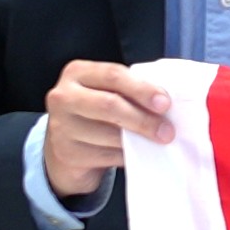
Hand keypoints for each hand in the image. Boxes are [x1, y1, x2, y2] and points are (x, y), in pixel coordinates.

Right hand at [40, 56, 178, 205]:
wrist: (66, 146)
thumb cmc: (95, 113)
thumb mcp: (106, 92)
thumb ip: (128, 91)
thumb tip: (165, 104)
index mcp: (77, 73)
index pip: (113, 75)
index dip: (142, 89)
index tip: (165, 103)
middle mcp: (63, 97)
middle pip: (109, 104)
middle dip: (143, 118)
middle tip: (167, 131)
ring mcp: (62, 127)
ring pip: (110, 134)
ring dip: (139, 141)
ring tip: (156, 143)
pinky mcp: (67, 154)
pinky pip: (106, 156)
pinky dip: (127, 156)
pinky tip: (138, 154)